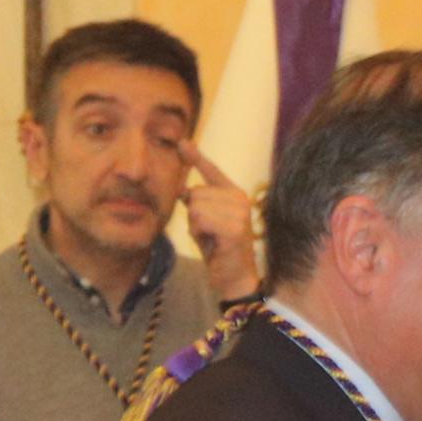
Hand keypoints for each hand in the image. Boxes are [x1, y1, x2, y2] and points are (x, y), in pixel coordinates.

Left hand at [181, 144, 261, 297]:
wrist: (234, 278)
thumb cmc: (219, 249)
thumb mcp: (204, 221)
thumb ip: (196, 203)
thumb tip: (181, 188)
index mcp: (235, 194)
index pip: (212, 171)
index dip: (196, 157)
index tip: (183, 142)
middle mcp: (240, 199)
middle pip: (196, 192)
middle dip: (194, 215)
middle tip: (209, 234)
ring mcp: (239, 213)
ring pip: (196, 206)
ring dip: (196, 227)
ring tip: (211, 239)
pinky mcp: (234, 228)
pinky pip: (200, 219)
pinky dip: (200, 233)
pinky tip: (213, 243)